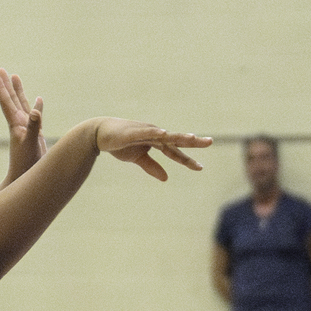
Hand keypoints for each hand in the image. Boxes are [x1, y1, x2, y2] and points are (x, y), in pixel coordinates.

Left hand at [0, 69, 45, 179]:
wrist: (25, 179)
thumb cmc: (26, 165)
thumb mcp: (31, 144)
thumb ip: (33, 127)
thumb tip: (34, 109)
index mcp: (16, 125)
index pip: (7, 103)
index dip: (1, 89)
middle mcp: (19, 124)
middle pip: (11, 100)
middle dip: (7, 85)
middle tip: (0, 69)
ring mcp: (27, 129)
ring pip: (22, 105)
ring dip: (18, 91)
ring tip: (15, 76)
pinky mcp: (35, 134)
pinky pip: (36, 116)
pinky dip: (37, 107)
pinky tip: (38, 99)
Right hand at [94, 121, 211, 180]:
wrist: (100, 134)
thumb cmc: (120, 144)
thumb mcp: (138, 158)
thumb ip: (152, 167)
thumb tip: (166, 178)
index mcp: (156, 142)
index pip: (175, 152)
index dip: (187, 160)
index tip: (200, 168)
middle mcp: (155, 135)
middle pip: (176, 140)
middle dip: (193, 142)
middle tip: (210, 142)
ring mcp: (145, 131)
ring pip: (165, 135)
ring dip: (178, 136)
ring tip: (192, 138)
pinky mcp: (133, 132)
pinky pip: (146, 133)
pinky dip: (156, 133)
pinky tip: (165, 134)